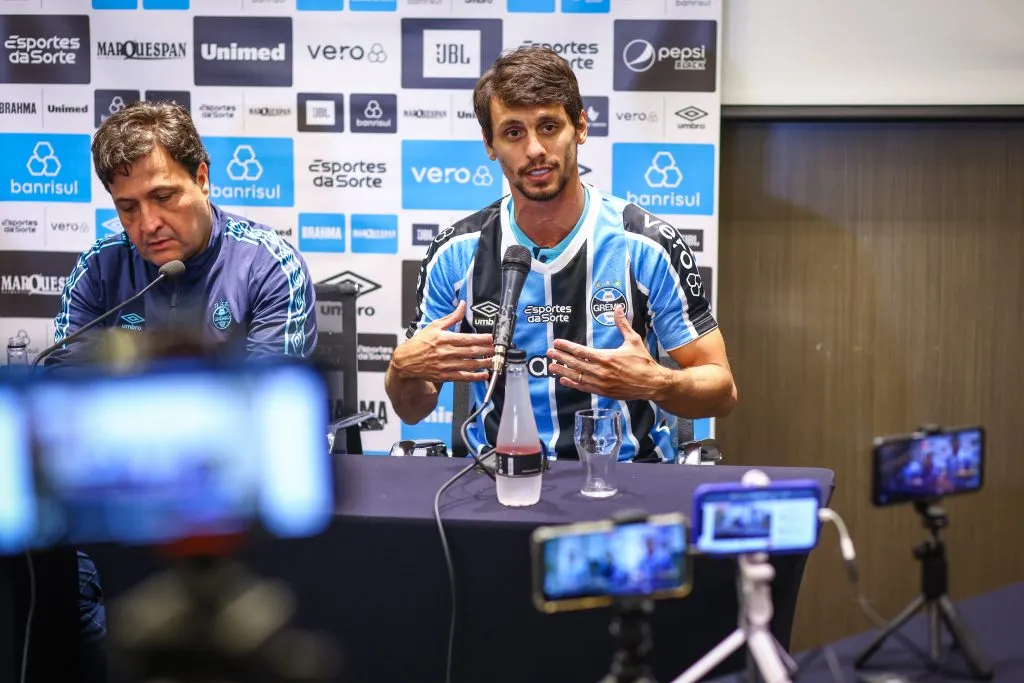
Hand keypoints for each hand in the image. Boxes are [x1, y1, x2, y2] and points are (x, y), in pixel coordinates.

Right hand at [390, 301, 493, 382]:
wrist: (406, 361)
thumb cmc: (419, 343)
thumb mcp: (434, 326)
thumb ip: (451, 317)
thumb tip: (462, 305)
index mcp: (444, 339)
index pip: (467, 338)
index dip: (481, 339)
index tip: (491, 338)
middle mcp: (445, 352)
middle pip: (470, 351)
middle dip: (486, 351)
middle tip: (497, 349)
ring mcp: (445, 365)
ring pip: (469, 364)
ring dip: (484, 363)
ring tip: (494, 361)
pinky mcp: (444, 376)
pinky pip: (462, 377)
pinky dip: (474, 377)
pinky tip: (483, 375)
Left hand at [546, 305, 666, 400]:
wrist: (652, 383)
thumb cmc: (643, 361)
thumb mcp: (633, 340)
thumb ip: (622, 325)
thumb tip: (618, 308)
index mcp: (606, 357)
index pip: (581, 351)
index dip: (567, 347)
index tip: (557, 343)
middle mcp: (601, 371)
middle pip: (575, 364)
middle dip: (561, 357)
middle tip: (549, 353)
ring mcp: (601, 383)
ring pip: (577, 377)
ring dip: (562, 371)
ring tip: (551, 366)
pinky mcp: (604, 392)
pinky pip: (584, 388)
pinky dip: (573, 384)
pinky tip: (563, 380)